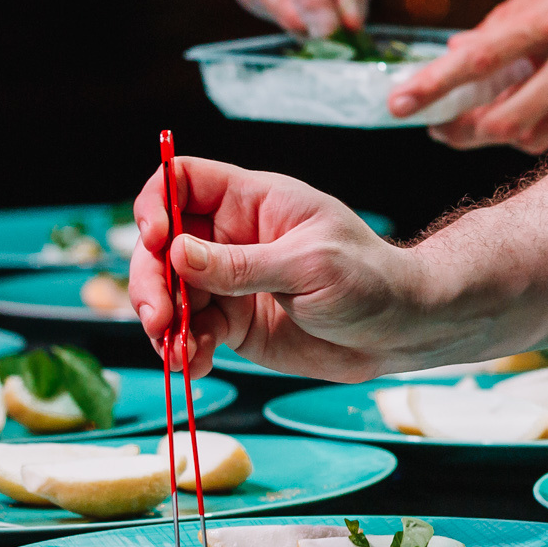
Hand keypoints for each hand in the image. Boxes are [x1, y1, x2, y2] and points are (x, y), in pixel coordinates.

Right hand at [129, 155, 479, 380]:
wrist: (398, 331)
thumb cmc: (368, 279)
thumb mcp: (309, 265)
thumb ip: (242, 264)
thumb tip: (175, 252)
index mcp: (254, 202)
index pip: (184, 181)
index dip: (157, 201)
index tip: (155, 238)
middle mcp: (232, 237)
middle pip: (161, 244)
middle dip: (150, 279)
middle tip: (159, 317)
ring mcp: (229, 281)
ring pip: (169, 292)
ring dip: (162, 322)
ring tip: (177, 352)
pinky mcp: (233, 322)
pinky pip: (190, 332)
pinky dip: (184, 350)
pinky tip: (195, 365)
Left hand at [390, 0, 547, 153]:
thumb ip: (507, 17)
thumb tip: (463, 49)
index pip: (477, 61)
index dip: (433, 85)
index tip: (398, 102)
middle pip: (499, 120)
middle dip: (458, 129)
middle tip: (437, 124)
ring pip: (528, 137)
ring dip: (494, 135)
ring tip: (475, 123)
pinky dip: (534, 131)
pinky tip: (525, 116)